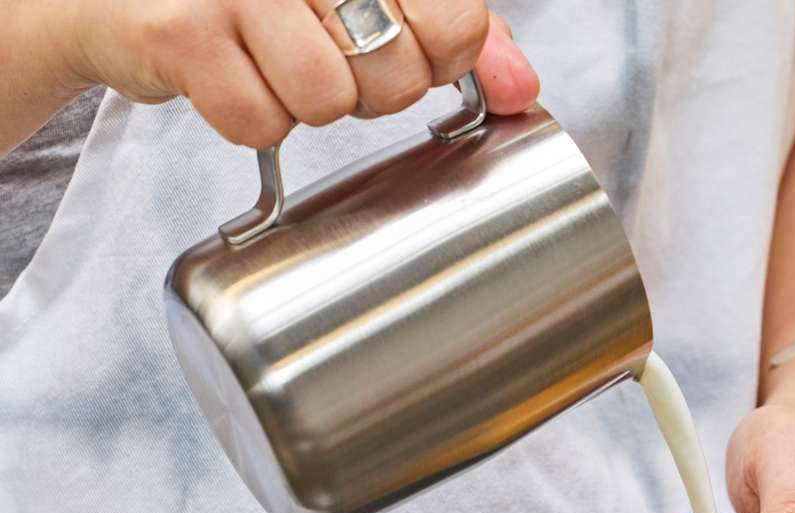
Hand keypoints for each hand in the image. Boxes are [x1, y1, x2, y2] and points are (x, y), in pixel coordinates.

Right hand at [52, 0, 538, 146]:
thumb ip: (456, 35)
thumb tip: (522, 89)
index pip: (457, 23)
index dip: (436, 61)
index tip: (402, 50)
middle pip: (398, 73)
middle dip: (370, 90)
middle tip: (324, 58)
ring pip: (328, 102)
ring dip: (304, 105)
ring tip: (271, 64)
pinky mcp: (184, 30)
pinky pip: (259, 120)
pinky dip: (247, 118)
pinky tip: (228, 77)